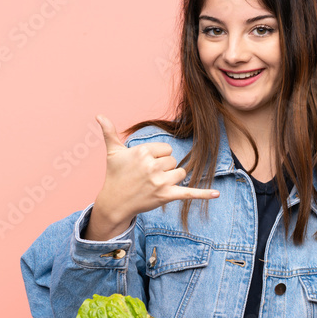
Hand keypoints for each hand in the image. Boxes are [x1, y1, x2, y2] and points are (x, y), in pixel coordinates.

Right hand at [85, 116, 219, 240]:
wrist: (115, 202)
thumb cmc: (115, 175)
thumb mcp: (113, 152)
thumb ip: (109, 132)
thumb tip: (99, 115)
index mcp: (143, 152)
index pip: (165, 149)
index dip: (157, 156)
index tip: (144, 165)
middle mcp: (152, 166)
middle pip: (173, 161)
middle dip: (163, 168)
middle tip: (147, 177)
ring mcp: (160, 182)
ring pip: (180, 173)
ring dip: (171, 178)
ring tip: (155, 184)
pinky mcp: (166, 196)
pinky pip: (189, 193)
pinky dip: (204, 194)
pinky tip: (217, 194)